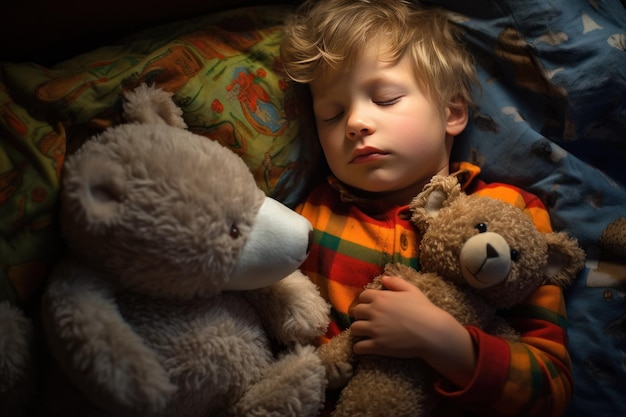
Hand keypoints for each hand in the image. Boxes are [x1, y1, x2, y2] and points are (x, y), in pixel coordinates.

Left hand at [350, 275, 475, 386]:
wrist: (432, 332)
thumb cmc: (424, 310)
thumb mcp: (412, 290)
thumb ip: (396, 282)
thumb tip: (383, 278)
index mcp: (381, 298)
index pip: (362, 296)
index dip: (366, 301)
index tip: (371, 306)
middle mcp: (374, 312)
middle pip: (356, 312)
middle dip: (361, 316)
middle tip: (368, 320)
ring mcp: (374, 329)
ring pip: (354, 328)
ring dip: (358, 331)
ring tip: (365, 333)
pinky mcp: (377, 346)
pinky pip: (358, 347)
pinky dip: (359, 348)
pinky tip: (364, 347)